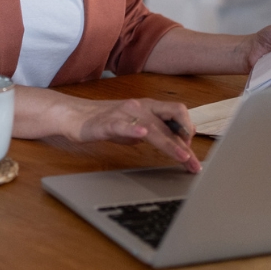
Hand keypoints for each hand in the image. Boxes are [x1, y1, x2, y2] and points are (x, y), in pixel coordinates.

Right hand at [71, 97, 201, 173]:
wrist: (75, 116)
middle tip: (194, 163)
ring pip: (153, 126)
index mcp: (149, 106)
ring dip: (170, 143)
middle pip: (171, 119)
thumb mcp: (137, 126)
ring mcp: (124, 113)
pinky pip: (122, 125)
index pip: (177, 115)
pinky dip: (134, 129)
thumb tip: (181, 140)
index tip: (194, 153)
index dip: (189, 133)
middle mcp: (140, 106)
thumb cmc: (107, 121)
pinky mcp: (107, 123)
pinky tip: (142, 134)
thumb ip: (157, 130)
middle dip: (186, 142)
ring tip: (182, 156)